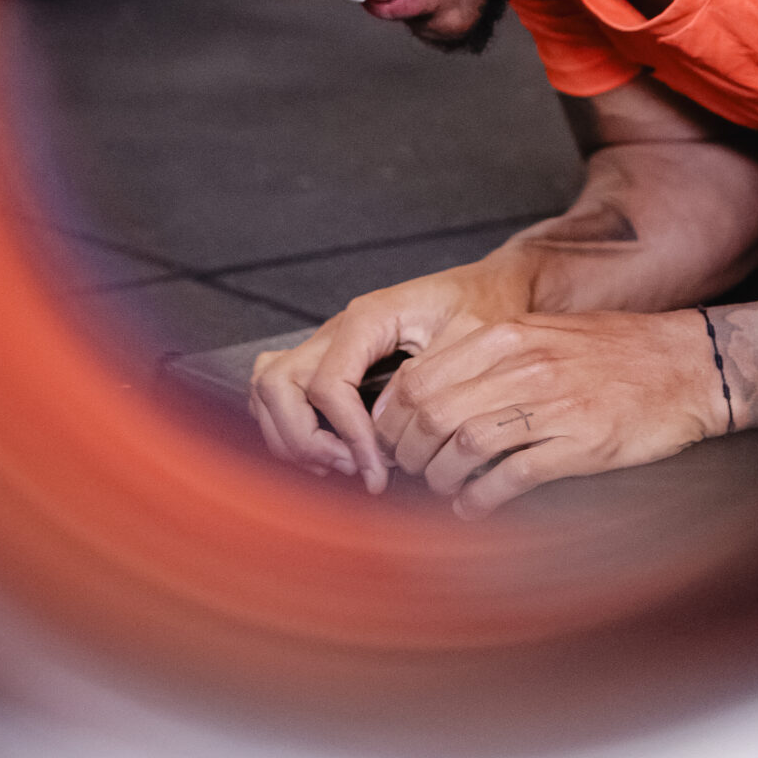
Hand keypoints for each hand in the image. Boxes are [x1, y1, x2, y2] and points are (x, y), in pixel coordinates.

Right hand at [248, 256, 536, 491]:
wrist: (489, 287)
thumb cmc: (483, 307)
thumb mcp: (473, 338)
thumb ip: (429, 381)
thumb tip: (386, 430)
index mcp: (368, 318)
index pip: (327, 385)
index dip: (346, 436)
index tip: (377, 471)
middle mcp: (337, 330)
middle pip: (276, 385)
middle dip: (303, 439)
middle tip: (352, 468)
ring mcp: (328, 345)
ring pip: (268, 390)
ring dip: (292, 436)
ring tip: (343, 465)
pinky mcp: (331, 362)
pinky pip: (283, 394)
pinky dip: (293, 429)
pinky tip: (337, 453)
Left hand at [368, 307, 726, 516]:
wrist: (687, 364)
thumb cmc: (615, 353)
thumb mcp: (544, 334)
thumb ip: (491, 358)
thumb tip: (431, 394)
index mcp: (509, 335)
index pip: (422, 376)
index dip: (394, 417)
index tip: (390, 439)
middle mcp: (524, 364)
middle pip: (433, 412)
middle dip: (409, 451)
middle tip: (410, 471)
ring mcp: (552, 404)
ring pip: (464, 444)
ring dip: (441, 477)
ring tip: (443, 488)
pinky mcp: (580, 442)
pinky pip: (511, 476)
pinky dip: (481, 498)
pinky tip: (474, 507)